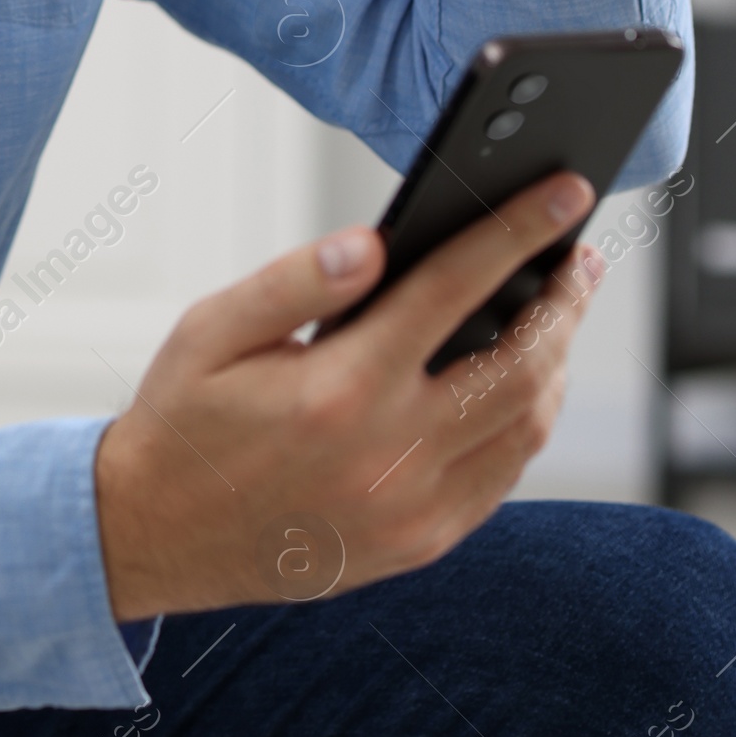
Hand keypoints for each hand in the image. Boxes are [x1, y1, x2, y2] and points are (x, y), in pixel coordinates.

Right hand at [93, 170, 602, 618]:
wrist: (153, 537)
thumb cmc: (183, 420)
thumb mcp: (211, 329)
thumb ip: (296, 280)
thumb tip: (375, 244)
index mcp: (340, 388)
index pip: (456, 290)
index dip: (520, 233)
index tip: (568, 193)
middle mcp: (389, 455)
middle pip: (520, 365)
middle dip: (563, 302)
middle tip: (582, 256)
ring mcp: (412, 509)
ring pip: (527, 427)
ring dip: (555, 363)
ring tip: (557, 313)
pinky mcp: (419, 544)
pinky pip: (503, 478)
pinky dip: (526, 422)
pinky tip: (519, 384)